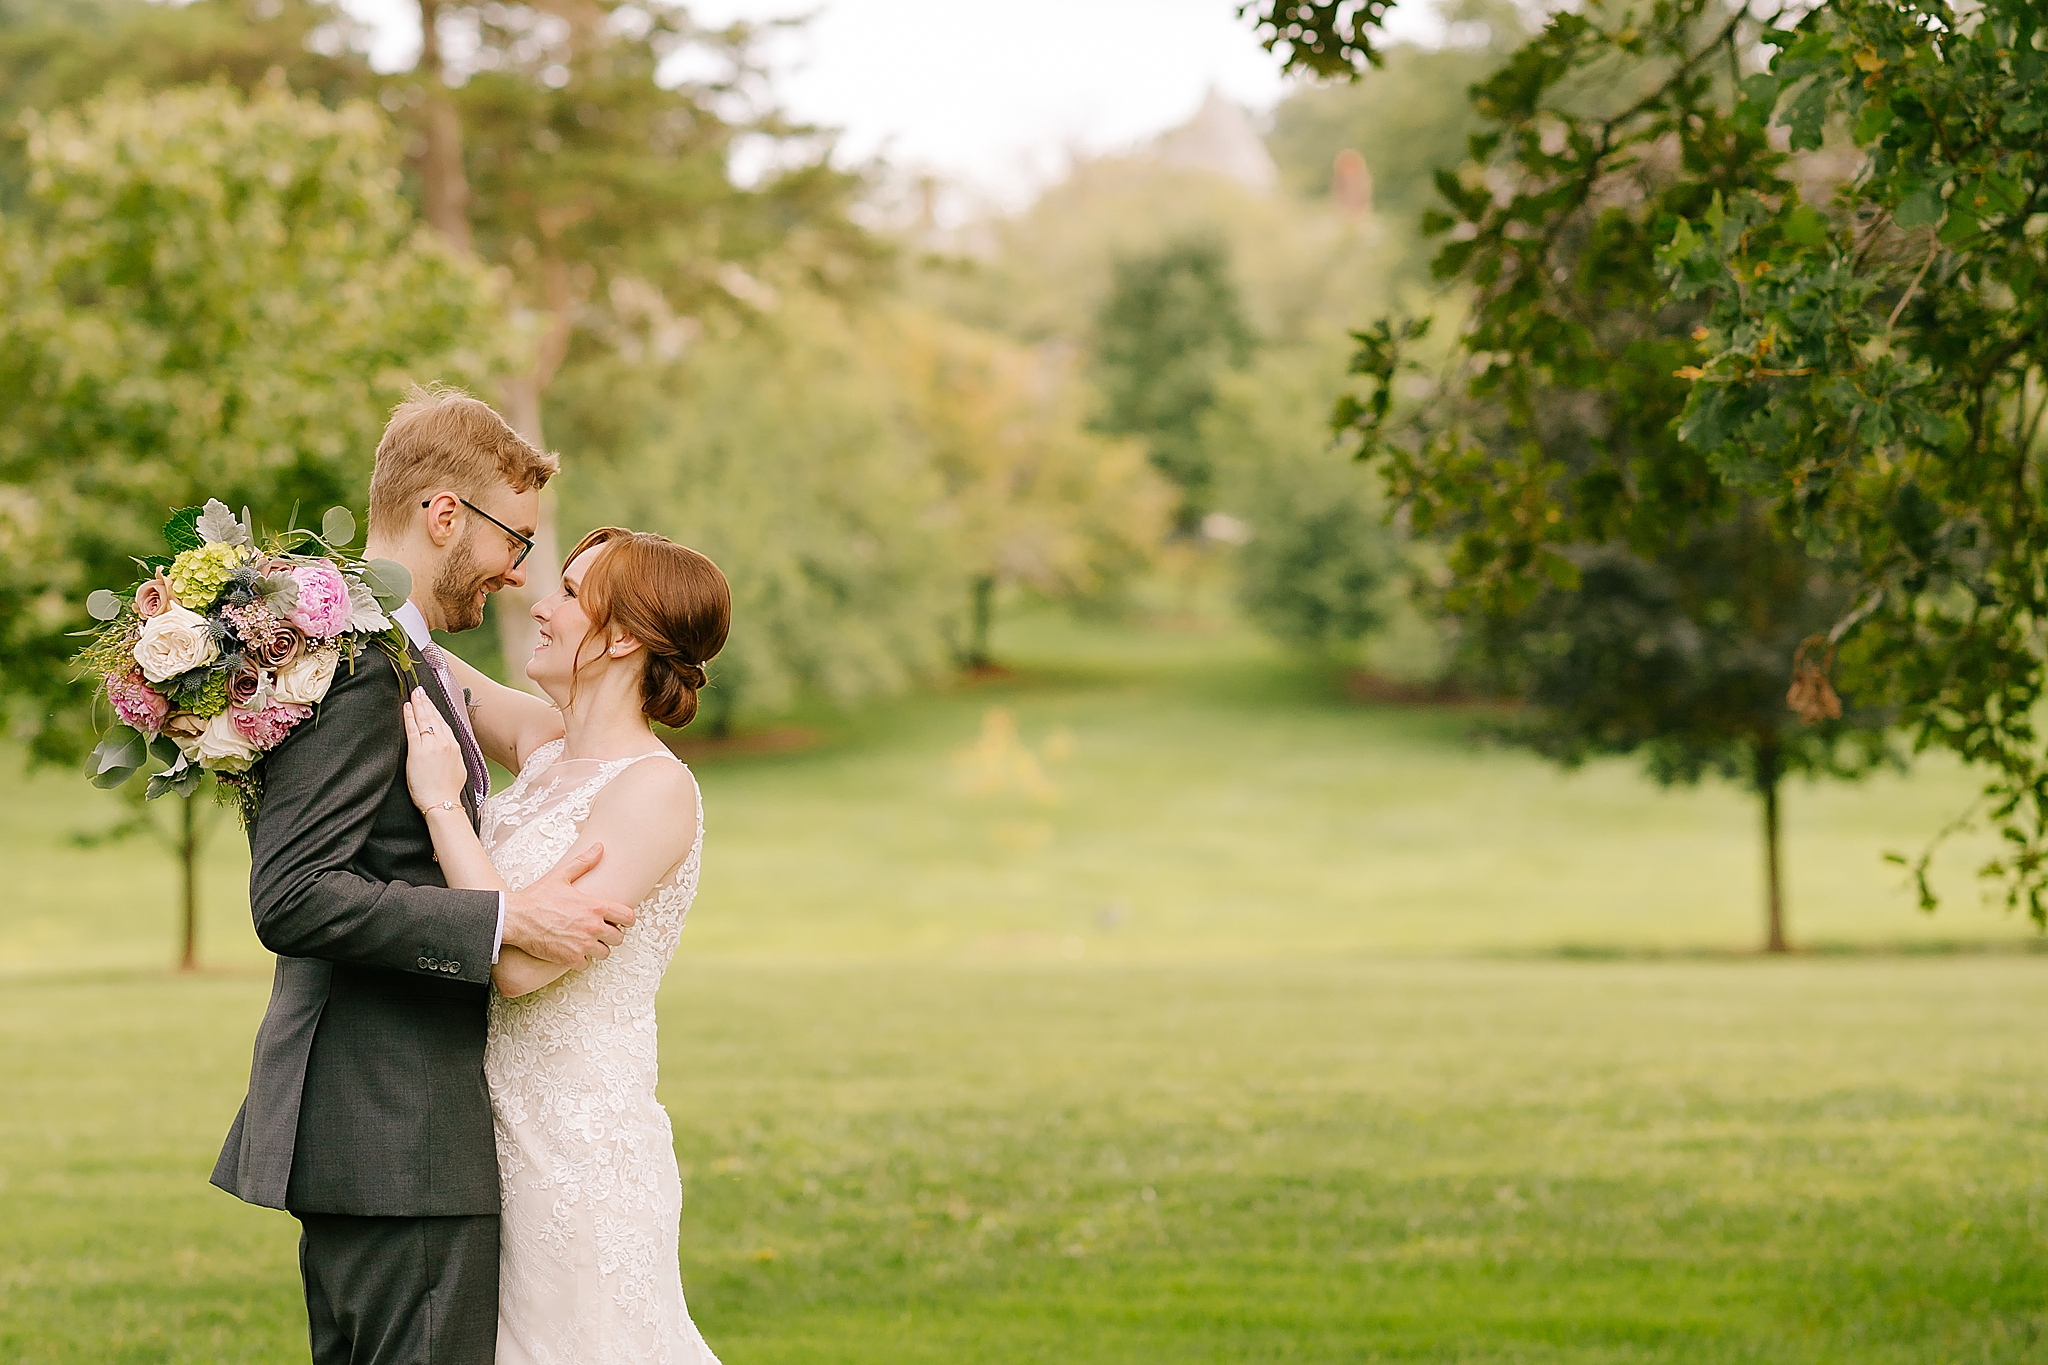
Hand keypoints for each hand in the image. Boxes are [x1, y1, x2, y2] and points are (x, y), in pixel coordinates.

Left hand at [402, 686, 468, 811]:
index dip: (436, 711)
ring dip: (419, 705)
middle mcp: (445, 743)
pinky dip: (410, 716)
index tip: (430, 702)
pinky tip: (406, 707)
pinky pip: (412, 729)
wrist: (443, 803)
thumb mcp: (458, 769)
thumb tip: (449, 751)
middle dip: (427, 702)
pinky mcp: (418, 751)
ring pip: (425, 720)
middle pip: (434, 718)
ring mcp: (431, 746)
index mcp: (455, 747)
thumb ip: (452, 756)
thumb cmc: (448, 791)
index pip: (444, 723)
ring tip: (414, 694)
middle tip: (420, 690)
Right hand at [501, 843, 636, 967]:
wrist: (515, 919)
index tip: (619, 920)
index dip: (626, 919)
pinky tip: (572, 950)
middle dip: (611, 935)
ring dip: (598, 948)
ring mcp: (583, 944)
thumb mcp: (561, 876)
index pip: (628, 917)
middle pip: (619, 938)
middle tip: (600, 931)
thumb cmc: (537, 897)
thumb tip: (599, 848)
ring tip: (586, 941)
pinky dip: (581, 960)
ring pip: (605, 953)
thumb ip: (583, 863)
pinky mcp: (571, 959)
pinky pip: (587, 964)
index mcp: (595, 907)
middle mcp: (593, 927)